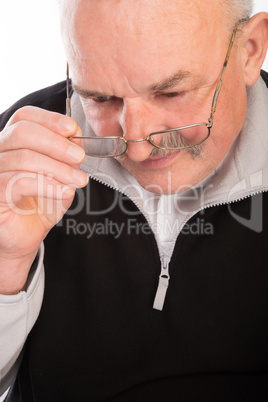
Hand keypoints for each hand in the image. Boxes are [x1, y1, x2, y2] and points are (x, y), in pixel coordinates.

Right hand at [0, 106, 87, 293]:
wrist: (25, 238)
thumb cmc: (40, 205)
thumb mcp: (59, 176)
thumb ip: (66, 157)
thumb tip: (76, 138)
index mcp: (13, 143)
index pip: (24, 117)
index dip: (49, 119)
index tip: (73, 129)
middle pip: (22, 132)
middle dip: (56, 143)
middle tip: (80, 156)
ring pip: (23, 158)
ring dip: (58, 168)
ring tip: (78, 180)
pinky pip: (19, 182)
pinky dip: (47, 185)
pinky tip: (64, 191)